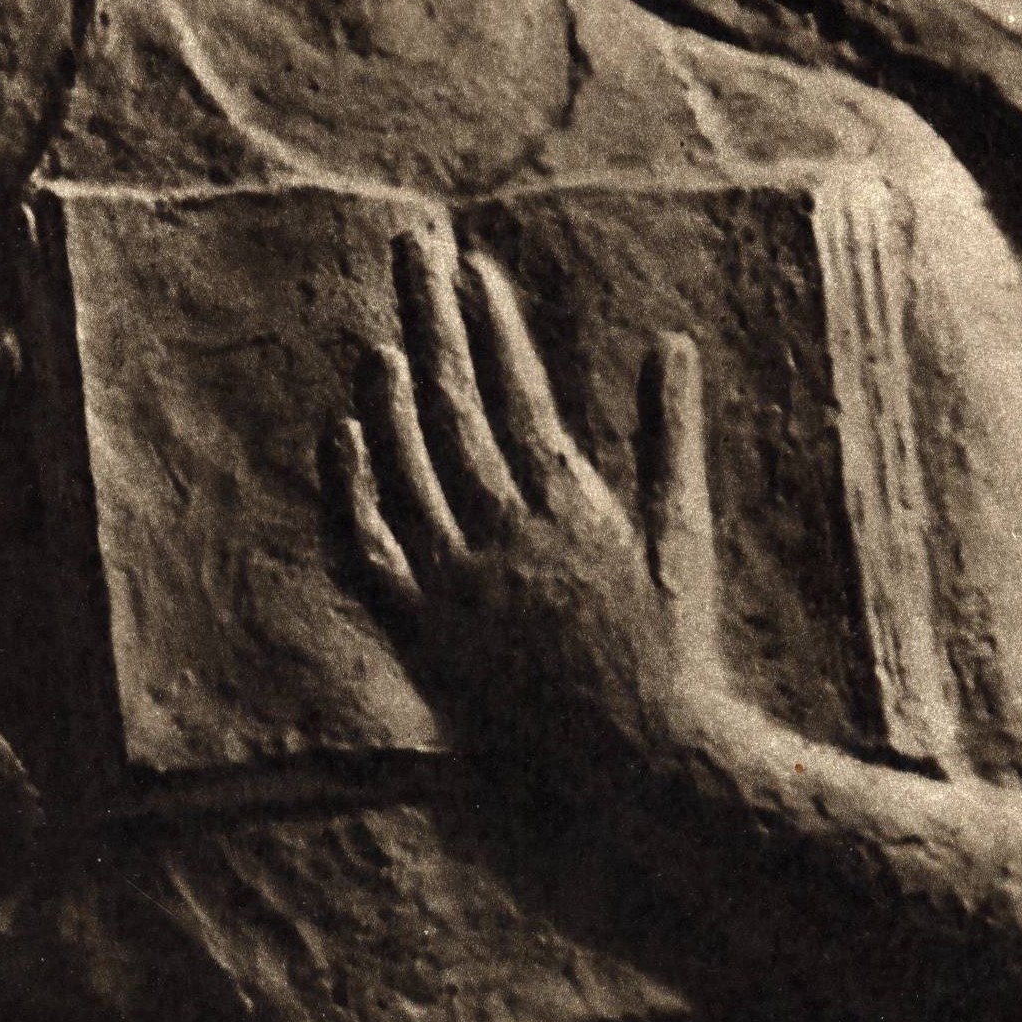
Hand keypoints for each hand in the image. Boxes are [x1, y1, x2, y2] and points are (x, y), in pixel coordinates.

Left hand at [326, 222, 732, 774]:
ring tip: (383, 329)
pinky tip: (340, 430)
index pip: (517, 393)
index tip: (474, 267)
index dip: (493, 326)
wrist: (635, 776)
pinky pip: (368, 553)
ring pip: (407, 465)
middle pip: (452, 405)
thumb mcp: (681, 539)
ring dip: (390, 390)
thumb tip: (671, 342)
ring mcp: (455, 588)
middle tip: (414, 245)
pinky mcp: (421, 637)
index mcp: (570, 510)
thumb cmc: (673, 659)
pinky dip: (350, 488)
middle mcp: (504, 538)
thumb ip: (668, 437)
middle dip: (433, 318)